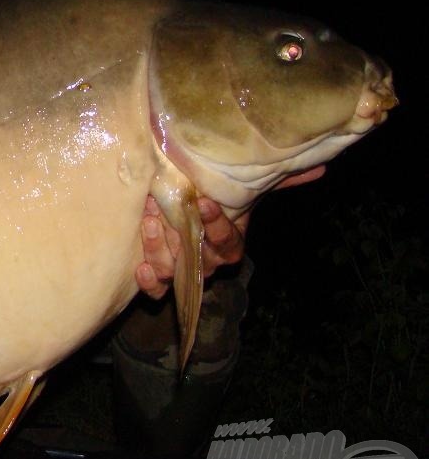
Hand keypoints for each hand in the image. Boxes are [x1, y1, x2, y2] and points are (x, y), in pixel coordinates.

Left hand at [133, 165, 325, 298]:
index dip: (217, 225)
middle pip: (203, 261)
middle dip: (184, 240)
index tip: (204, 202)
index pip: (228, 240)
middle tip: (164, 215)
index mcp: (230, 242)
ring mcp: (183, 272)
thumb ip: (274, 181)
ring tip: (150, 225)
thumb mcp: (240, 191)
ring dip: (160, 252)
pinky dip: (150, 282)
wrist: (179, 218)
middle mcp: (209, 261)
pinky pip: (157, 290)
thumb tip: (318, 168)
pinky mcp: (159, 278)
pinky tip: (141, 267)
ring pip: (175, 274)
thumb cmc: (213, 202)